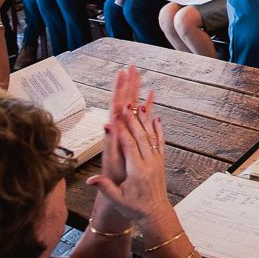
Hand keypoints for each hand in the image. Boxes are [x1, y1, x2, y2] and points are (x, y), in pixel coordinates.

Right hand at [87, 101, 170, 228]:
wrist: (155, 213)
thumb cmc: (135, 208)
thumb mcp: (117, 199)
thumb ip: (104, 187)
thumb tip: (90, 179)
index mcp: (137, 171)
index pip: (129, 147)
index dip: (122, 132)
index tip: (116, 119)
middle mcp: (149, 163)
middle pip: (140, 137)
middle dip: (133, 120)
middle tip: (126, 106)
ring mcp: (156, 161)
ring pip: (151, 136)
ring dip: (145, 120)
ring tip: (140, 106)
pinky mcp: (161, 161)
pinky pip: (160, 142)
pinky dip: (158, 129)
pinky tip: (156, 118)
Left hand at [104, 66, 153, 186]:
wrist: (117, 191)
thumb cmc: (115, 178)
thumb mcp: (112, 161)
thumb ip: (110, 143)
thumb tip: (107, 123)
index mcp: (114, 132)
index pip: (116, 105)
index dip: (119, 89)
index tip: (122, 74)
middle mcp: (119, 129)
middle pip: (124, 101)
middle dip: (128, 84)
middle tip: (131, 66)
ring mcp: (127, 131)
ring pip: (133, 107)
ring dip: (136, 90)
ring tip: (138, 74)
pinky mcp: (134, 136)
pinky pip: (141, 116)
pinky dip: (147, 105)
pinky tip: (151, 96)